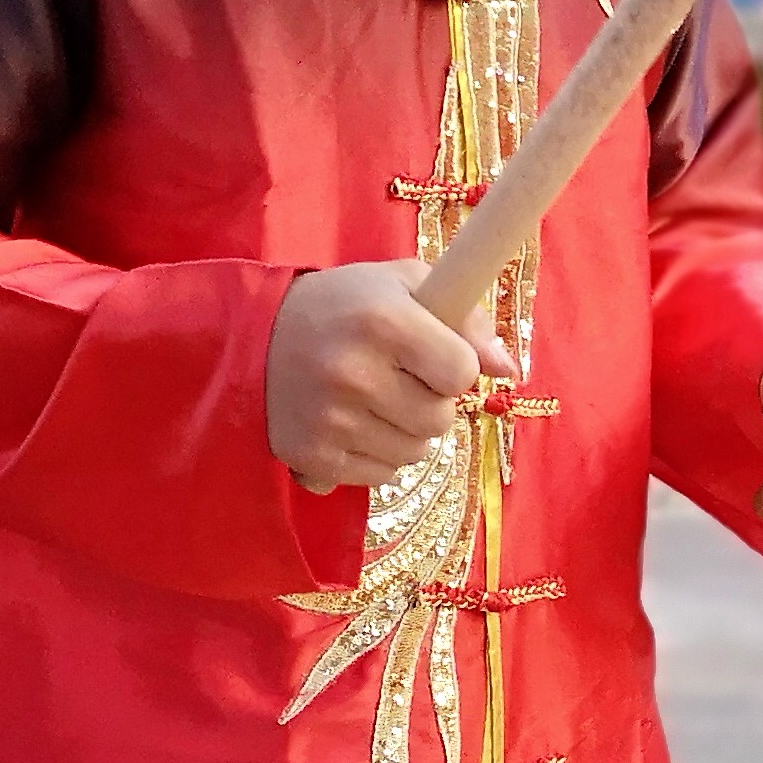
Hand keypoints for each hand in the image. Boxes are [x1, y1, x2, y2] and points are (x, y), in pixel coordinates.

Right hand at [267, 263, 507, 493]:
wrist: (253, 336)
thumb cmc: (345, 305)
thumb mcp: (404, 285)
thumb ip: (466, 319)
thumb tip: (508, 368)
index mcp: (383, 321)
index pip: (461, 373)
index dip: (454, 366)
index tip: (430, 355)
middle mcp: (354, 373)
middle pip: (440, 420)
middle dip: (430, 401)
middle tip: (399, 378)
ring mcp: (329, 420)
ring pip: (415, 453)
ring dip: (407, 432)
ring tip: (375, 400)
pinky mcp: (311, 457)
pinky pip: (381, 476)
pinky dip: (376, 456)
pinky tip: (351, 423)